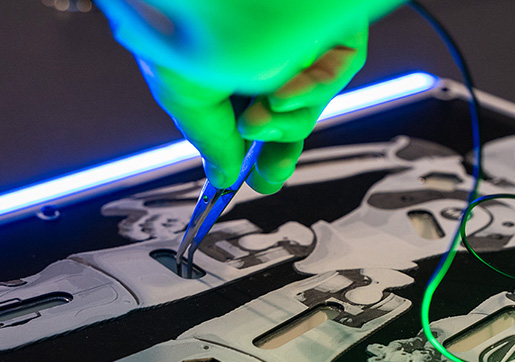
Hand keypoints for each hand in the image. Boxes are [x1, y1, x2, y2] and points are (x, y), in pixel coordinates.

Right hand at [136, 29, 365, 192]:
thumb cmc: (178, 26)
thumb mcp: (186, 98)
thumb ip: (211, 141)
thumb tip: (223, 176)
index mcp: (227, 69)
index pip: (252, 120)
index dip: (255, 158)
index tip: (251, 183)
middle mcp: (265, 53)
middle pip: (290, 117)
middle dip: (280, 152)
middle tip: (270, 174)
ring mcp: (300, 40)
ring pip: (312, 101)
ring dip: (286, 123)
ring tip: (254, 120)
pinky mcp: (332, 25)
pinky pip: (335, 71)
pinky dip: (311, 91)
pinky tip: (280, 96)